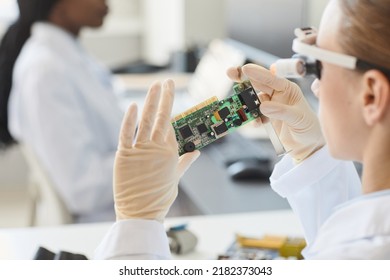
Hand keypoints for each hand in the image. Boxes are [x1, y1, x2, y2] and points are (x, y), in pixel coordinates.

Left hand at [114, 80, 199, 221]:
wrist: (140, 214)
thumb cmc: (159, 198)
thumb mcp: (176, 179)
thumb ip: (185, 161)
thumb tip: (197, 151)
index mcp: (171, 153)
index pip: (173, 124)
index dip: (173, 106)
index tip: (173, 91)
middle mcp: (157, 148)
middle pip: (163, 117)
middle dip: (166, 97)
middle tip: (167, 81)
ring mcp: (140, 151)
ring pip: (146, 121)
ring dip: (151, 101)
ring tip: (155, 86)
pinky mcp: (124, 155)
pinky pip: (126, 134)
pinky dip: (129, 120)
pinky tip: (132, 105)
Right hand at [227, 63, 324, 162]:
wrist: (306, 145)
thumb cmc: (308, 127)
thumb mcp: (298, 119)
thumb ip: (281, 112)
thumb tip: (263, 106)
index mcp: (288, 89)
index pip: (271, 78)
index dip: (258, 73)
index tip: (245, 69)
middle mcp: (277, 94)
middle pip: (258, 84)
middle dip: (244, 78)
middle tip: (231, 73)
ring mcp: (270, 105)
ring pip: (253, 99)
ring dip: (245, 101)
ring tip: (239, 104)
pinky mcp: (265, 117)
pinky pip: (254, 115)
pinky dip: (252, 118)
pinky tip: (256, 123)